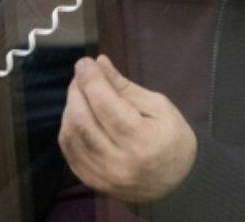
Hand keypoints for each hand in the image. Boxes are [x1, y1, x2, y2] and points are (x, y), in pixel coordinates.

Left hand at [58, 55, 197, 202]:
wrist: (176, 182)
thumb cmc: (172, 138)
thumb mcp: (159, 106)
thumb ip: (126, 87)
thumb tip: (99, 62)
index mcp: (142, 141)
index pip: (106, 106)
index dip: (91, 80)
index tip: (85, 62)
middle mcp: (118, 163)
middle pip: (82, 121)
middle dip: (77, 91)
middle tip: (83, 74)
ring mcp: (102, 176)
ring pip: (71, 135)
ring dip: (70, 107)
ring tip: (81, 92)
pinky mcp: (91, 182)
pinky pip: (68, 151)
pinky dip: (68, 127)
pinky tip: (77, 114)